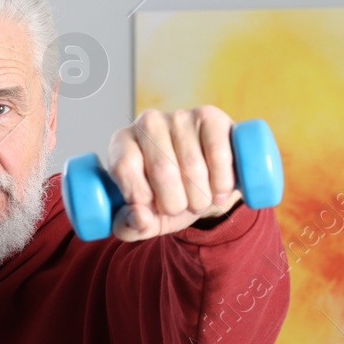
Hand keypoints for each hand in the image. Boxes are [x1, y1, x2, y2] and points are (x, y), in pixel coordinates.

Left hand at [106, 106, 241, 240]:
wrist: (207, 182)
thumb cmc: (170, 198)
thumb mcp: (146, 219)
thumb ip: (129, 226)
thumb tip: (137, 216)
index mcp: (122, 143)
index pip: (124, 166)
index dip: (140, 195)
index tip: (153, 209)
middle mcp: (147, 123)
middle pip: (162, 170)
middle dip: (175, 203)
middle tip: (182, 208)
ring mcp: (178, 117)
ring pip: (192, 166)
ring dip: (200, 197)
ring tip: (200, 201)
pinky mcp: (209, 116)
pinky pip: (218, 154)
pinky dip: (222, 183)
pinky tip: (219, 192)